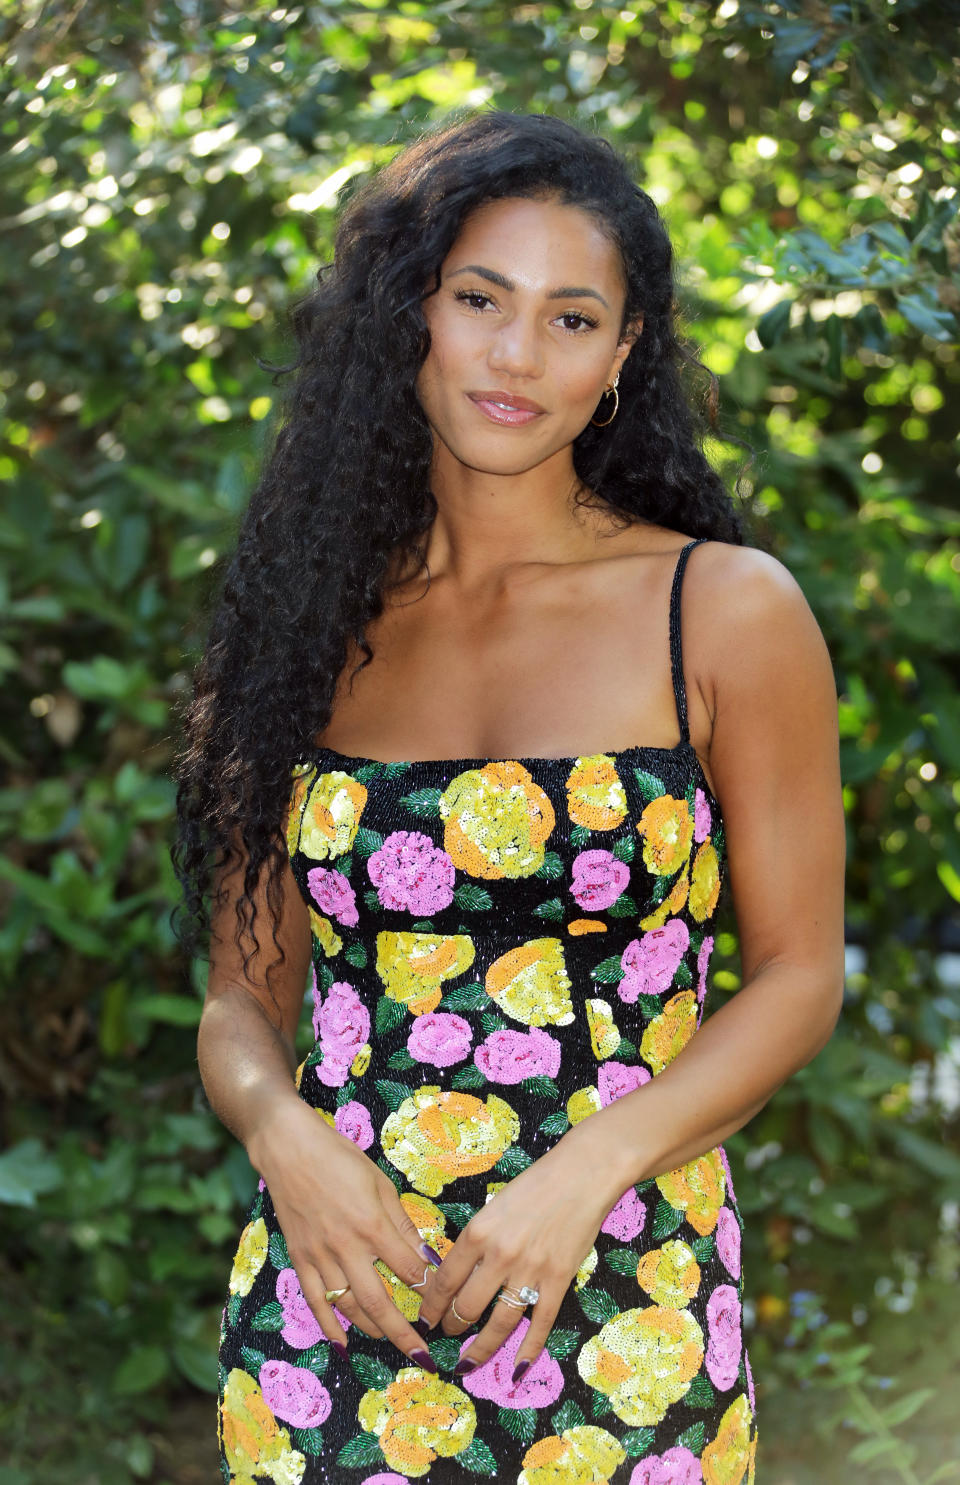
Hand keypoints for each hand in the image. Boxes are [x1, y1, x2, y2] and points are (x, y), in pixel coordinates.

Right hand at [249, 1097, 442, 1369]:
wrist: (289, 1150)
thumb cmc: (340, 1159)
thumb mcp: (381, 1185)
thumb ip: (403, 1225)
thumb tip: (427, 1259)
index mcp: (373, 1225)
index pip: (408, 1271)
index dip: (429, 1293)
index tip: (444, 1309)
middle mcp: (347, 1247)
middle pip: (380, 1302)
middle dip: (404, 1333)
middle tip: (424, 1356)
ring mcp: (320, 1256)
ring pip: (349, 1306)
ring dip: (373, 1330)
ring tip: (392, 1342)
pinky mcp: (300, 1259)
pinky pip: (316, 1301)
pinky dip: (330, 1325)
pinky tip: (343, 1344)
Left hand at [413, 1132, 619, 1382]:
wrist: (582, 1174)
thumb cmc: (536, 1184)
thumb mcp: (494, 1205)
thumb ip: (477, 1239)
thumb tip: (459, 1272)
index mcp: (478, 1232)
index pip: (445, 1280)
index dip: (431, 1306)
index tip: (425, 1319)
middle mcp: (499, 1255)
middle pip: (466, 1306)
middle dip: (452, 1328)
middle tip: (447, 1336)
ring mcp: (530, 1271)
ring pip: (498, 1323)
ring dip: (480, 1348)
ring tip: (466, 1363)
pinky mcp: (558, 1281)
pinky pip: (540, 1324)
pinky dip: (527, 1350)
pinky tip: (516, 1370)